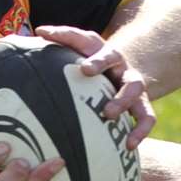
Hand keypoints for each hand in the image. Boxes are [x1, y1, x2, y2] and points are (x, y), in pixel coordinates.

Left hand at [35, 24, 154, 147]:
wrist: (122, 75)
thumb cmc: (88, 67)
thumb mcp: (75, 53)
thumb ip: (57, 42)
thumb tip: (34, 33)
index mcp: (98, 48)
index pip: (84, 39)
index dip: (67, 36)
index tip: (66, 53)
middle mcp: (117, 62)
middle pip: (112, 57)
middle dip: (100, 63)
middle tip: (86, 71)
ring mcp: (131, 83)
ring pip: (134, 88)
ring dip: (122, 100)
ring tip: (108, 114)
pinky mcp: (141, 104)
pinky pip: (146, 117)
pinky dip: (140, 131)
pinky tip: (128, 146)